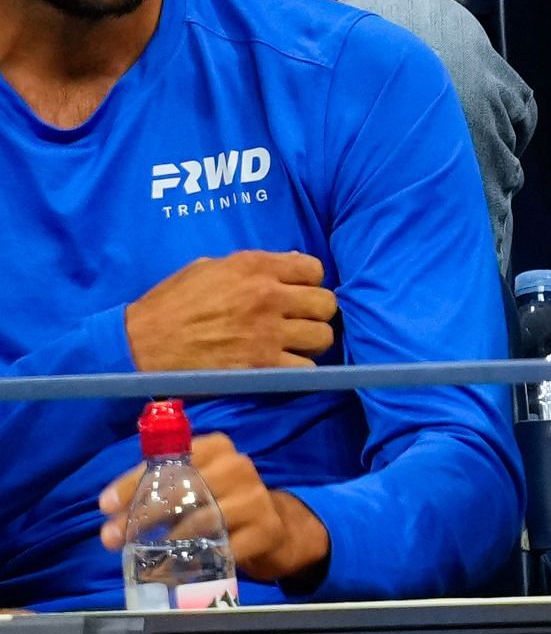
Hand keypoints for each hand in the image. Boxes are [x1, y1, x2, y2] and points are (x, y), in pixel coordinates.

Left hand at [100, 434, 330, 585]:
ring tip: (142, 557)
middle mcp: (238, 467)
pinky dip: (195, 561)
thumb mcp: (194, 486)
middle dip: (144, 515)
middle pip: (185, 489)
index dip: (134, 482)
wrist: (273, 529)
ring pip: (203, 519)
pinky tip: (174, 570)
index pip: (170, 459)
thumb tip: (111, 513)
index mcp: (217, 448)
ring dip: (166, 542)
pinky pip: (224, 548)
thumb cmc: (220, 503)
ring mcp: (255, 499)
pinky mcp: (265, 530)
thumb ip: (160, 490)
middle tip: (113, 538)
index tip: (105, 506)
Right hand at [124, 252, 337, 373]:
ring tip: (294, 344)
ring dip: (311, 342)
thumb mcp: (209, 268)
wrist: (140, 345)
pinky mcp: (262, 366)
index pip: (314, 269)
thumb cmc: (170, 304)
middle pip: (326, 304)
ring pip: (323, 337)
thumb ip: (252, 265)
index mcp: (254, 266)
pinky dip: (300, 369)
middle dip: (315, 312)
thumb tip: (289, 263)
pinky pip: (306, 369)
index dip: (309, 282)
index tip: (297, 293)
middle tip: (298, 321)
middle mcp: (268, 296)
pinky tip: (284, 366)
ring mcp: (268, 332)